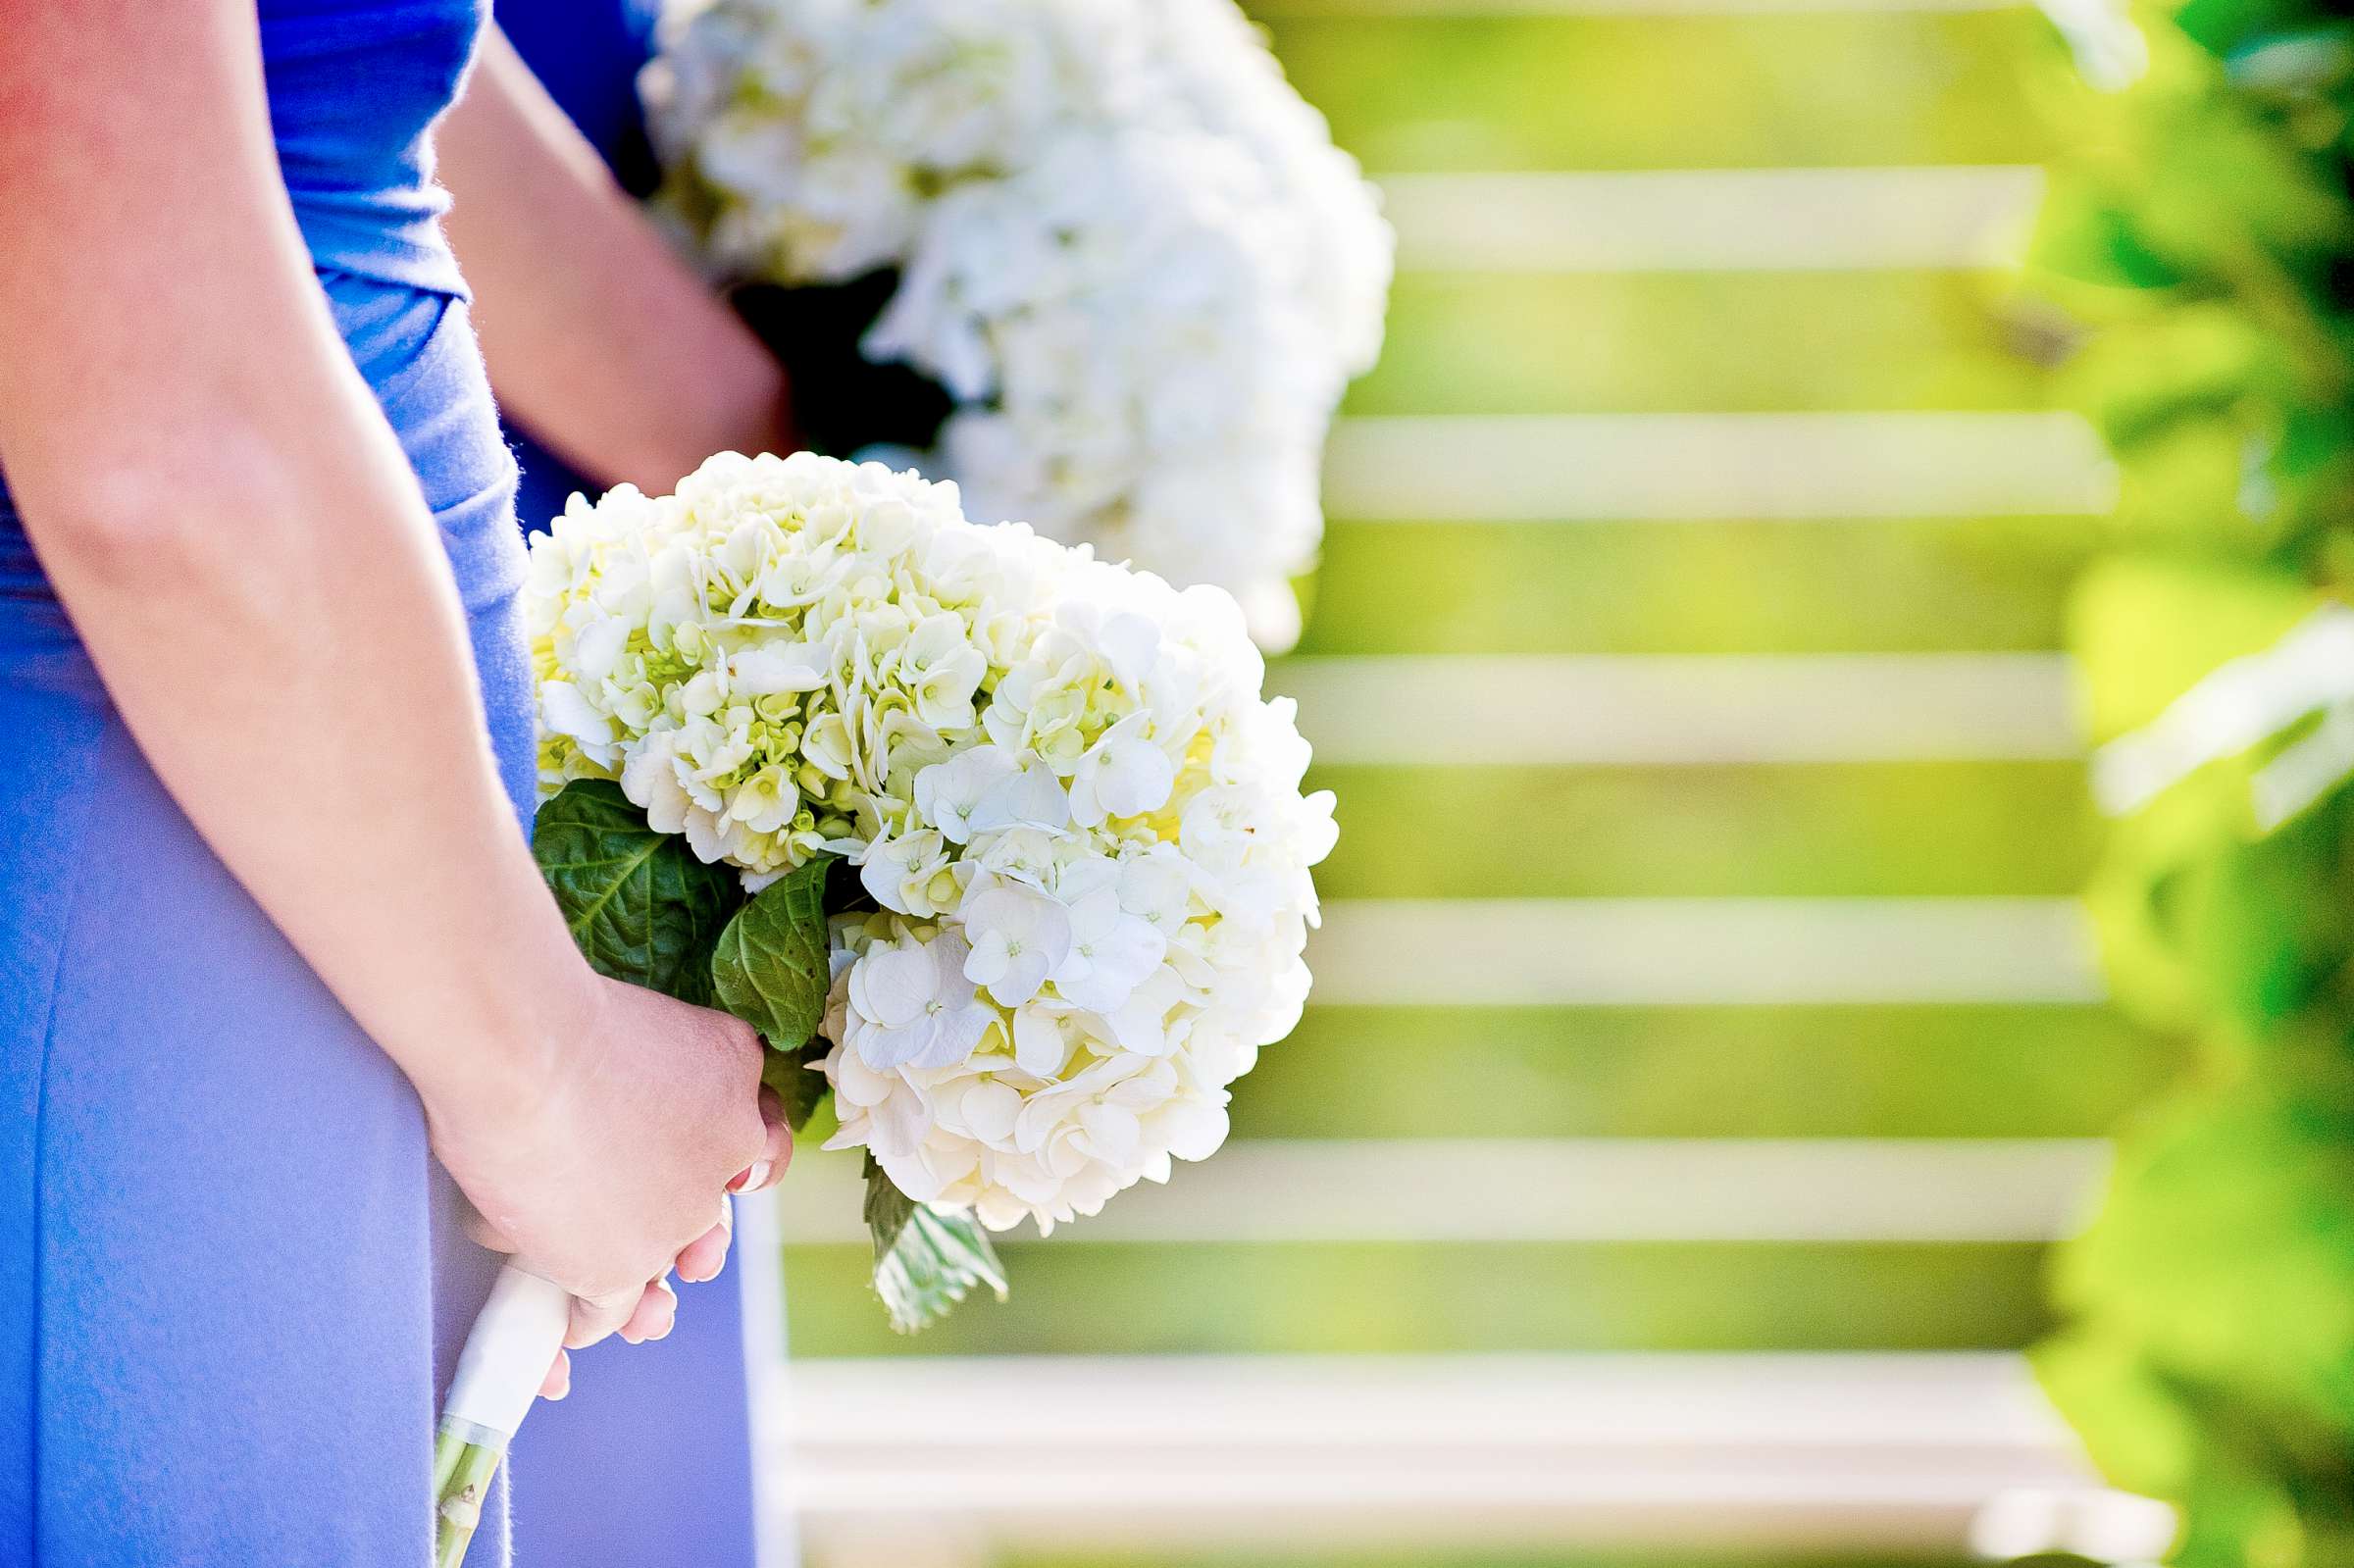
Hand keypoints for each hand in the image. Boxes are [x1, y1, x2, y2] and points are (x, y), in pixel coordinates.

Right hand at [422, 970, 792, 1357]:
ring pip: (667, 1264)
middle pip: (714, 1203)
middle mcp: (727, 1148)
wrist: (524, 1046)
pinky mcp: (622, 1265)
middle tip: (684, 1255)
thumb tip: (621, 1109)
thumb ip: (653, 1067)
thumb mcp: (648, 1020)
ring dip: (651, 1293)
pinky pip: (612, 1312)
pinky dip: (585, 1325)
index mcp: (734, 1070)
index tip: (720, 1179)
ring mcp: (678, 1216)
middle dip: (693, 1233)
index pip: (755, 1132)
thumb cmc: (555, 1011)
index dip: (730, 1162)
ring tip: (648, 1312)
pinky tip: (568, 1334)